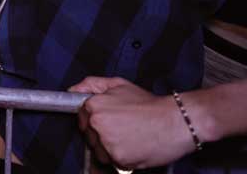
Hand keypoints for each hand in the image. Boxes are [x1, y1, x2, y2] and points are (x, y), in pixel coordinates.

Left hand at [70, 77, 195, 168]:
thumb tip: (71, 91)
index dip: (95, 120)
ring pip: (99, 151)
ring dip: (110, 148)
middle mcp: (97, 124)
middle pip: (89, 136)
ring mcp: (107, 142)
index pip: (81, 119)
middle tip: (124, 128)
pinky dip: (122, 157)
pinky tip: (135, 146)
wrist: (175, 121)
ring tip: (130, 136)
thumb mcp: (118, 85)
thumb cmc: (149, 104)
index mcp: (94, 106)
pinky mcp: (118, 159)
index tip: (109, 121)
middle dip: (102, 134)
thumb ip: (92, 85)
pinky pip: (112, 161)